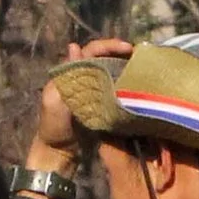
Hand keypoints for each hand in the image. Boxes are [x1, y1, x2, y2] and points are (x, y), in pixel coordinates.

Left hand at [31, 38, 132, 161]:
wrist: (60, 153)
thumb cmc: (54, 127)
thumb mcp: (55, 100)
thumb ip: (66, 74)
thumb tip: (74, 45)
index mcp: (71, 73)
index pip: (91, 51)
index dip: (108, 46)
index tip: (127, 48)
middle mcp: (85, 78)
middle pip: (106, 59)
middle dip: (122, 55)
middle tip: (141, 57)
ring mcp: (95, 92)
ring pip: (113, 73)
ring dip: (127, 69)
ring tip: (144, 70)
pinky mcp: (104, 106)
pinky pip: (117, 91)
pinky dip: (128, 87)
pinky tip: (140, 88)